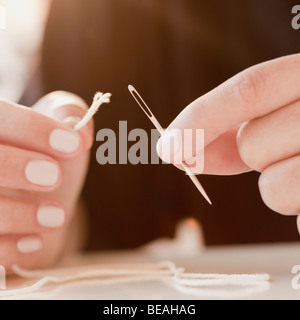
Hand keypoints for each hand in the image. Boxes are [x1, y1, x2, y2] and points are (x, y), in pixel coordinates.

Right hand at [0, 91, 92, 272]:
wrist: (38, 202)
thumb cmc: (49, 159)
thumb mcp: (61, 130)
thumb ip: (71, 113)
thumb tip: (80, 128)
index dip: (33, 129)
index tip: (74, 144)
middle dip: (17, 167)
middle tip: (54, 177)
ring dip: (20, 213)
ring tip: (59, 216)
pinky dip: (10, 248)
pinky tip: (36, 241)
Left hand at [157, 54, 299, 232]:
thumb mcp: (281, 114)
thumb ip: (231, 129)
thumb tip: (177, 149)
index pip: (250, 88)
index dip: (201, 117)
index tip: (167, 145)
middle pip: (254, 144)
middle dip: (256, 154)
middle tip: (287, 147)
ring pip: (274, 189)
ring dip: (280, 185)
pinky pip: (299, 214)